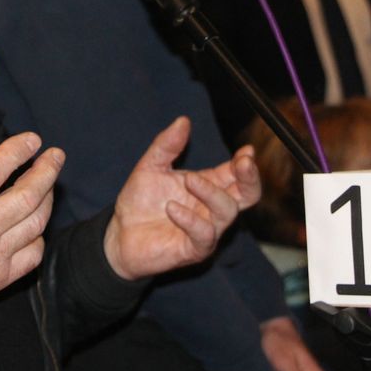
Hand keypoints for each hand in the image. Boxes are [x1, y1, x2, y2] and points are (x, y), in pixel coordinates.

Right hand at [0, 125, 61, 327]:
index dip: (18, 150)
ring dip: (48, 199)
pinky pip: (33, 254)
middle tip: (56, 156)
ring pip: (35, 223)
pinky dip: (39, 236)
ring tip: (49, 184)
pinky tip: (35, 224)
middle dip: (47, 171)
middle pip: (27, 195)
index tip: (32, 140)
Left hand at [103, 116, 259, 280]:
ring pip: (227, 211)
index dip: (246, 163)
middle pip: (248, 195)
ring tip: (188, 180)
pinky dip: (190, 219)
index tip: (246, 151)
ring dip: (210, 193)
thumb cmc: (140, 202)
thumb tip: (183, 120)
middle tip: (242, 163)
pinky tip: (172, 208)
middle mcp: (211, 208)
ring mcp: (206, 230)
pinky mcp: (194, 249)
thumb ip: (167, 145)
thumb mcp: (150, 167)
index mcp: (207, 186)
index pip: (237, 174)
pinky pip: (205, 235)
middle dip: (250, 178)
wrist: (119, 234)